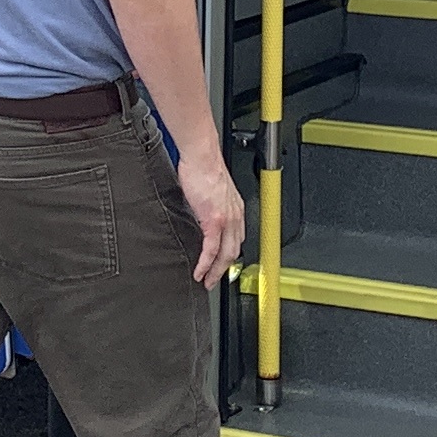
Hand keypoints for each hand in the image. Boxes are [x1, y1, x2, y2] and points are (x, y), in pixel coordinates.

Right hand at [175, 133, 247, 290]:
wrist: (201, 156)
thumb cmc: (203, 166)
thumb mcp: (210, 190)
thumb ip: (208, 205)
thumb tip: (199, 212)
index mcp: (235, 208)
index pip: (236, 238)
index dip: (230, 254)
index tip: (222, 264)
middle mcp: (235, 215)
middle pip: (234, 250)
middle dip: (224, 269)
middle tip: (214, 280)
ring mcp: (226, 219)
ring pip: (225, 254)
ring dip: (216, 271)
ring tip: (206, 281)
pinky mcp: (214, 220)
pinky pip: (211, 249)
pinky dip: (205, 264)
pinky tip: (199, 271)